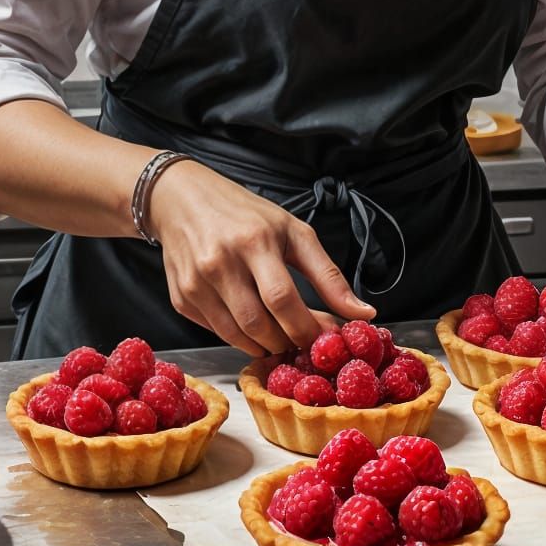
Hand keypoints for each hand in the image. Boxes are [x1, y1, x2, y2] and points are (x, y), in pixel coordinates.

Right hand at [146, 159, 374, 355]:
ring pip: (237, 337)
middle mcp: (220, 262)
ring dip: (265, 345)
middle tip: (302, 340)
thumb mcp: (292, 231)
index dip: (306, 328)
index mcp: (254, 240)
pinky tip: (252, 324)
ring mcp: (195, 283)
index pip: (282, 299)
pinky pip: (217, 333)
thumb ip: (328, 275)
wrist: (181, 199)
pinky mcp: (180, 299)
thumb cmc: (245, 214)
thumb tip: (364, 314)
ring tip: (281, 335)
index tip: (324, 337)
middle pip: (259, 325)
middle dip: (287, 341)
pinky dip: (240, 338)